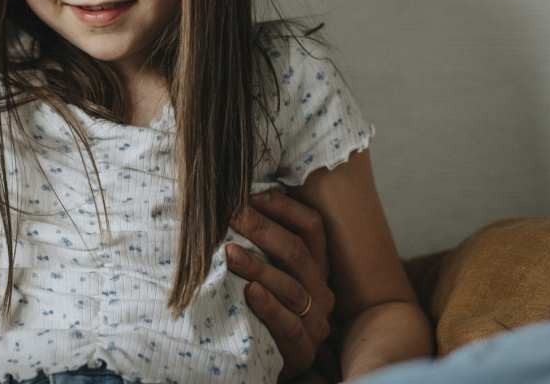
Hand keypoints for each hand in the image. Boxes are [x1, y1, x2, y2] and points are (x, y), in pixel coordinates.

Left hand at [228, 189, 335, 382]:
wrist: (268, 356)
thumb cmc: (263, 305)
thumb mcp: (268, 271)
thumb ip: (261, 243)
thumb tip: (234, 200)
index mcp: (315, 265)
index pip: (312, 227)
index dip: (284, 207)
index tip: (250, 194)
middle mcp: (320, 290)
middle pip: (297, 253)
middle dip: (263, 230)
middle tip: (232, 215)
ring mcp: (315, 321)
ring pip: (291, 287)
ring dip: (258, 267)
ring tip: (229, 252)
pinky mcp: (302, 349)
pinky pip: (289, 325)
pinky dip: (269, 307)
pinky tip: (249, 292)